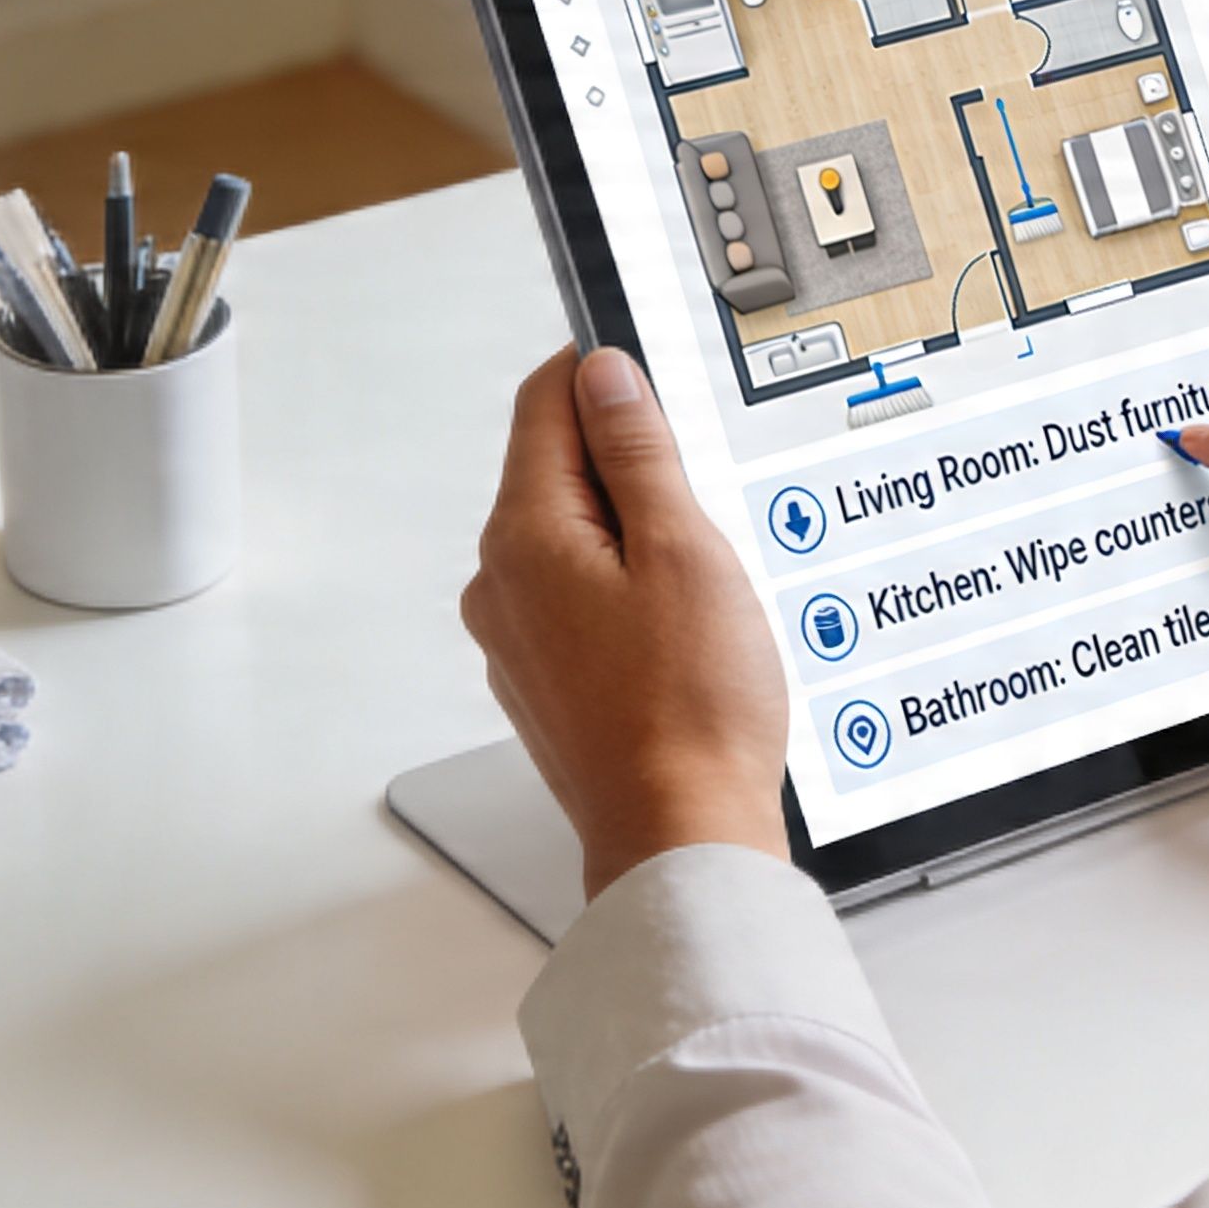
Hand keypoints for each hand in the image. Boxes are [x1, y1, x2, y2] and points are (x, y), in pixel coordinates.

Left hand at [461, 347, 790, 896]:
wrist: (680, 837)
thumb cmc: (689, 709)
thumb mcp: (683, 549)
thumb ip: (638, 452)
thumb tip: (606, 376)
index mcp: (524, 537)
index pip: (544, 402)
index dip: (605, 372)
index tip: (659, 370)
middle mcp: (500, 584)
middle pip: (559, 470)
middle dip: (633, 464)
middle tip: (708, 498)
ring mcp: (517, 638)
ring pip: (576, 539)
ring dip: (638, 534)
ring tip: (705, 582)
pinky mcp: (545, 682)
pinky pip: (582, 600)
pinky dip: (631, 593)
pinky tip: (686, 631)